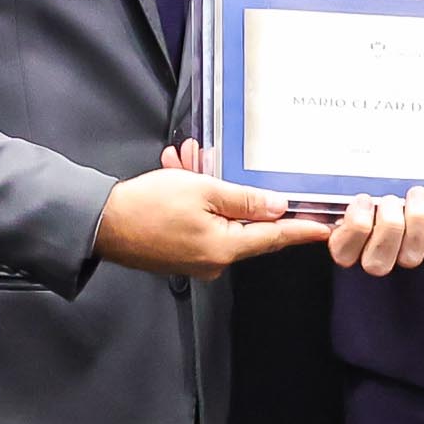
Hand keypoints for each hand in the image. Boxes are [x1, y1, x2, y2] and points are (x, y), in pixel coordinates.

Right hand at [94, 164, 332, 277]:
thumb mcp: (203, 190)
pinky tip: (179, 175)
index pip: (275, 238)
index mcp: (225, 247)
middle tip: (219, 164)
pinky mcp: (181, 255)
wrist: (100, 224)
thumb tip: (277, 207)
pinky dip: (196, 201)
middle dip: (240, 193)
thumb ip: (244, 199)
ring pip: (220, 220)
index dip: (301, 230)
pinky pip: (201, 224)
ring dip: (209, 190)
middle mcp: (215, 261)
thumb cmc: (147, 205)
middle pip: (247, 226)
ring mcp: (197, 261)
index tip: (324, 228)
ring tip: (186, 162)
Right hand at [325, 188, 423, 275]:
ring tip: (415, 194)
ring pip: (411, 256)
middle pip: (377, 263)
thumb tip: (309, 202)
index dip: (356, 226)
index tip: (364, 199)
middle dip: (388, 225)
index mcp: (346, 245)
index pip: (344, 253)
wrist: (405, 179)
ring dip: (416, 217)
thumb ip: (334, 197)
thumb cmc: (373, 184)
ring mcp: (405, 256)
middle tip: (390, 199)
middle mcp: (375, 258)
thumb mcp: (350, 186)